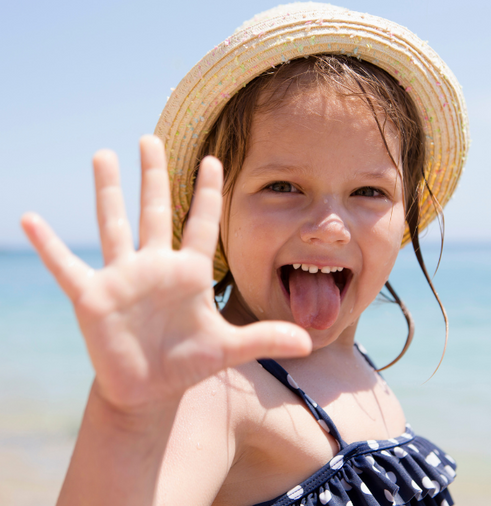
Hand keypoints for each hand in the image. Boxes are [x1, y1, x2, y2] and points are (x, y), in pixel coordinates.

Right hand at [21, 135, 310, 412]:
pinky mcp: (93, 298)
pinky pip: (67, 266)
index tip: (213, 158)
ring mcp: (123, 278)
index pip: (203, 222)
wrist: (150, 389)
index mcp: (189, 273)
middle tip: (150, 138)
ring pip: (114, 224)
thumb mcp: (228, 348)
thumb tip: (310, 341)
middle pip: (156, 210)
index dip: (209, 192)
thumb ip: (265, 338)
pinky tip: (29, 219)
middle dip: (154, 175)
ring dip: (108, 191)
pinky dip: (49, 245)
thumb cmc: (187, 363)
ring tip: (103, 154)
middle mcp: (155, 266)